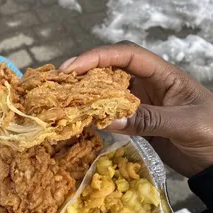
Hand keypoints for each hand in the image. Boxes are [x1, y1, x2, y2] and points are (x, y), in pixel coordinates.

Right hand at [60, 41, 212, 176]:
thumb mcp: (184, 124)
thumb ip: (149, 120)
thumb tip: (108, 120)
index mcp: (164, 75)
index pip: (128, 55)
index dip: (100, 57)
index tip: (75, 67)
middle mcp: (149, 86)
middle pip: (113, 70)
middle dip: (87, 73)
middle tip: (62, 84)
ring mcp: (142, 104)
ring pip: (110, 92)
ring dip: (89, 95)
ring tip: (67, 100)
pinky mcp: (137, 122)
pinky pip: (113, 115)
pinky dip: (98, 116)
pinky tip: (85, 119)